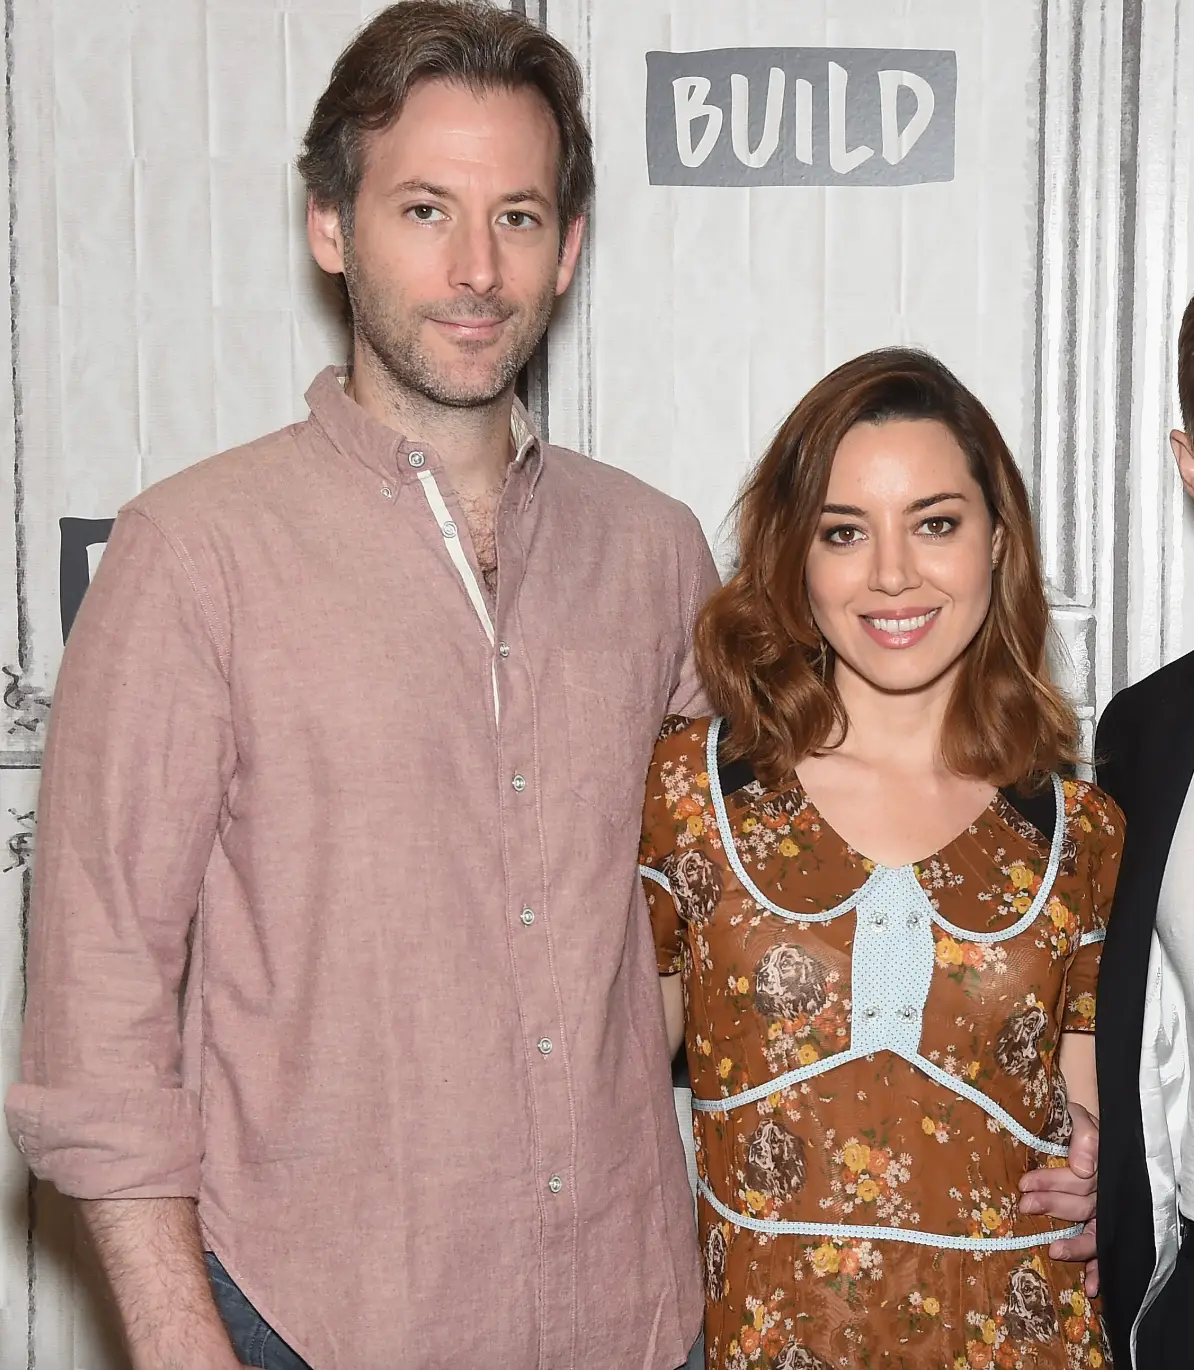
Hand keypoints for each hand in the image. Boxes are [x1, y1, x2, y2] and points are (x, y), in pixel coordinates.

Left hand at [1018, 1101, 1098, 1293]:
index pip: (1079, 1179)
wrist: (1104, 1143)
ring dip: (1075, 1245)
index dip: (1052, 1182)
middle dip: (1052, 1206)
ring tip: (1054, 1251)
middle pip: (1082, 1205)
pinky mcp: (1106, 1232)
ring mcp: (1109, 1216)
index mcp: (1104, 1168)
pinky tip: (1089, 1287)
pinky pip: (1105, 1252)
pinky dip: (1099, 1270)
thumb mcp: (1087, 1123)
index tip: (1024, 1183)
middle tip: (1024, 1205)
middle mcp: (1109, 1195)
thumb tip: (1082, 1165)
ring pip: (1094, 1233)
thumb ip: (1086, 1134)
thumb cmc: (1088, 1133)